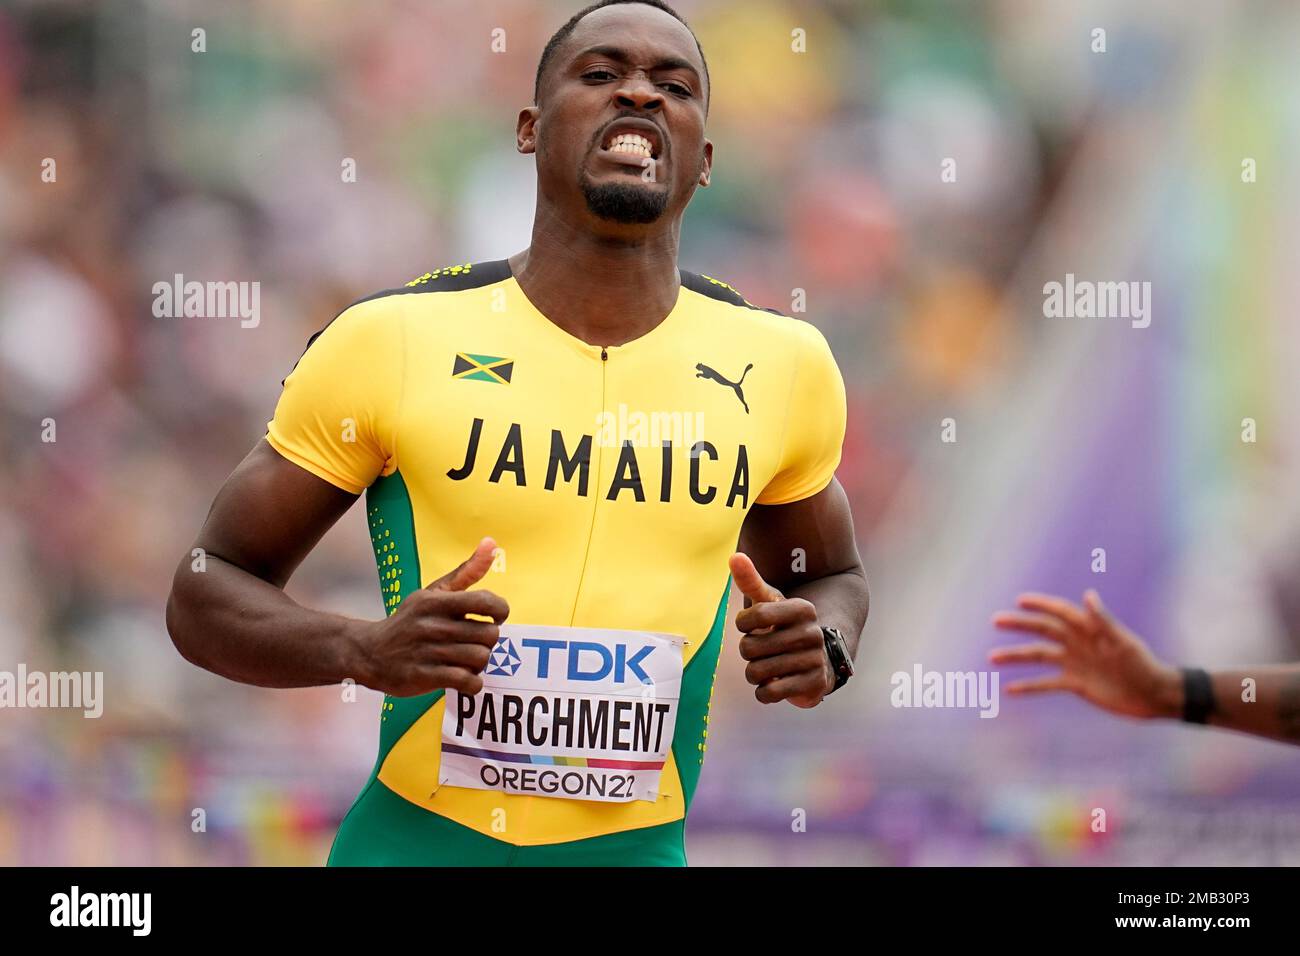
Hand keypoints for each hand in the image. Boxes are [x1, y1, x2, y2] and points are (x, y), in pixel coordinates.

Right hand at [351, 537, 508, 696]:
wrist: (369, 653)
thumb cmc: (410, 621)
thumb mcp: (433, 593)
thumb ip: (466, 571)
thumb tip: (492, 543)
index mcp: (436, 601)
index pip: (487, 602)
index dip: (500, 611)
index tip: (492, 618)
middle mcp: (432, 625)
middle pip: (489, 635)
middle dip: (487, 640)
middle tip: (473, 641)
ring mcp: (427, 652)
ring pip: (481, 658)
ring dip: (479, 662)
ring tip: (466, 659)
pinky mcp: (424, 676)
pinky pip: (468, 681)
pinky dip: (472, 682)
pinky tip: (462, 677)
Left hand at [730, 552, 833, 707]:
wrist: (818, 660)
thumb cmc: (784, 627)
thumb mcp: (770, 602)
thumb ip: (751, 580)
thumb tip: (734, 557)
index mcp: (802, 609)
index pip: (755, 616)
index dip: (743, 623)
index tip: (751, 625)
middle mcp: (812, 633)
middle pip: (750, 648)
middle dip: (748, 651)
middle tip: (761, 649)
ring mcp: (815, 660)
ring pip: (756, 672)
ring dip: (754, 673)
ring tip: (766, 666)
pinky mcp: (814, 685)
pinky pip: (770, 693)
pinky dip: (763, 692)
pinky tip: (772, 684)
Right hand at [989, 589, 1182, 719]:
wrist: (1155, 696)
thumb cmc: (1144, 666)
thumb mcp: (1124, 644)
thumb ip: (1104, 621)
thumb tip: (1088, 595)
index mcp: (1089, 629)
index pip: (1060, 613)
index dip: (1041, 605)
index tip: (1019, 600)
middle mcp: (1078, 643)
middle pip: (1043, 631)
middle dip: (1019, 625)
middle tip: (996, 621)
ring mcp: (1075, 663)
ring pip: (1039, 657)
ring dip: (1017, 656)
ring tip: (992, 658)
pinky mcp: (1076, 684)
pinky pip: (1047, 684)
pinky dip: (1030, 686)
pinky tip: (1011, 690)